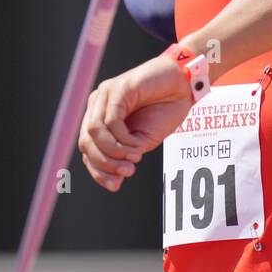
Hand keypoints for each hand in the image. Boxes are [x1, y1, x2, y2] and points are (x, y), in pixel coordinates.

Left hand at [77, 56, 195, 191]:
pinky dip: (123, 139)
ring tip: (136, 157)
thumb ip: (125, 154)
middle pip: (86, 142)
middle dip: (104, 164)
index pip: (87, 148)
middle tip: (128, 172)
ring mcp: (106, 95)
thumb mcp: (142, 140)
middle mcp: (98, 105)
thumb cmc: (165, 110)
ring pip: (95, 132)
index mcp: (100, 118)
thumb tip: (113, 180)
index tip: (115, 186)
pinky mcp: (118, 88)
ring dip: (115, 152)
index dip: (97, 170)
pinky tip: (138, 145)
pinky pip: (112, 121)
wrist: (184, 85)